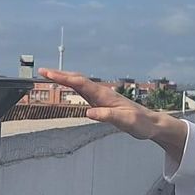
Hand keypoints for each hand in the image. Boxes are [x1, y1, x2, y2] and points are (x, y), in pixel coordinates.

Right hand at [38, 69, 188, 156]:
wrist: (152, 123)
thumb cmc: (141, 123)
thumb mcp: (125, 122)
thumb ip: (108, 116)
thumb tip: (89, 112)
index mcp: (105, 95)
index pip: (80, 83)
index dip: (63, 78)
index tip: (48, 74)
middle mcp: (102, 93)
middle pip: (78, 80)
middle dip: (60, 75)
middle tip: (42, 71)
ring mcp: (102, 97)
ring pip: (80, 84)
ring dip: (65, 79)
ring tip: (50, 76)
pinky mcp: (103, 102)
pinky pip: (84, 91)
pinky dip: (73, 86)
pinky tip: (69, 87)